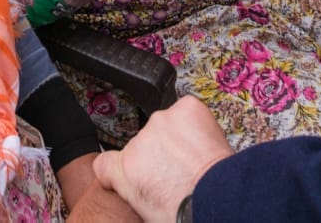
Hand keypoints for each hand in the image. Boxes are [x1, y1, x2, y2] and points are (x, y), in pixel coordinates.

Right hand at [92, 97, 233, 222]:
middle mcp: (137, 141)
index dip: (120, 168)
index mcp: (122, 170)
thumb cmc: (184, 212)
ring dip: (179, 139)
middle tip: (179, 172)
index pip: (105, 163)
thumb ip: (135, 190)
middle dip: (160, 153)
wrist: (215, 199)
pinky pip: (188, 111)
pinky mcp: (186, 108)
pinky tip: (204, 144)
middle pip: (144, 143)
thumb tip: (144, 187)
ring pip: (168, 126)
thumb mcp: (145, 211)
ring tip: (195, 160)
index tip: (136, 172)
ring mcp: (161, 122)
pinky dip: (196, 123)